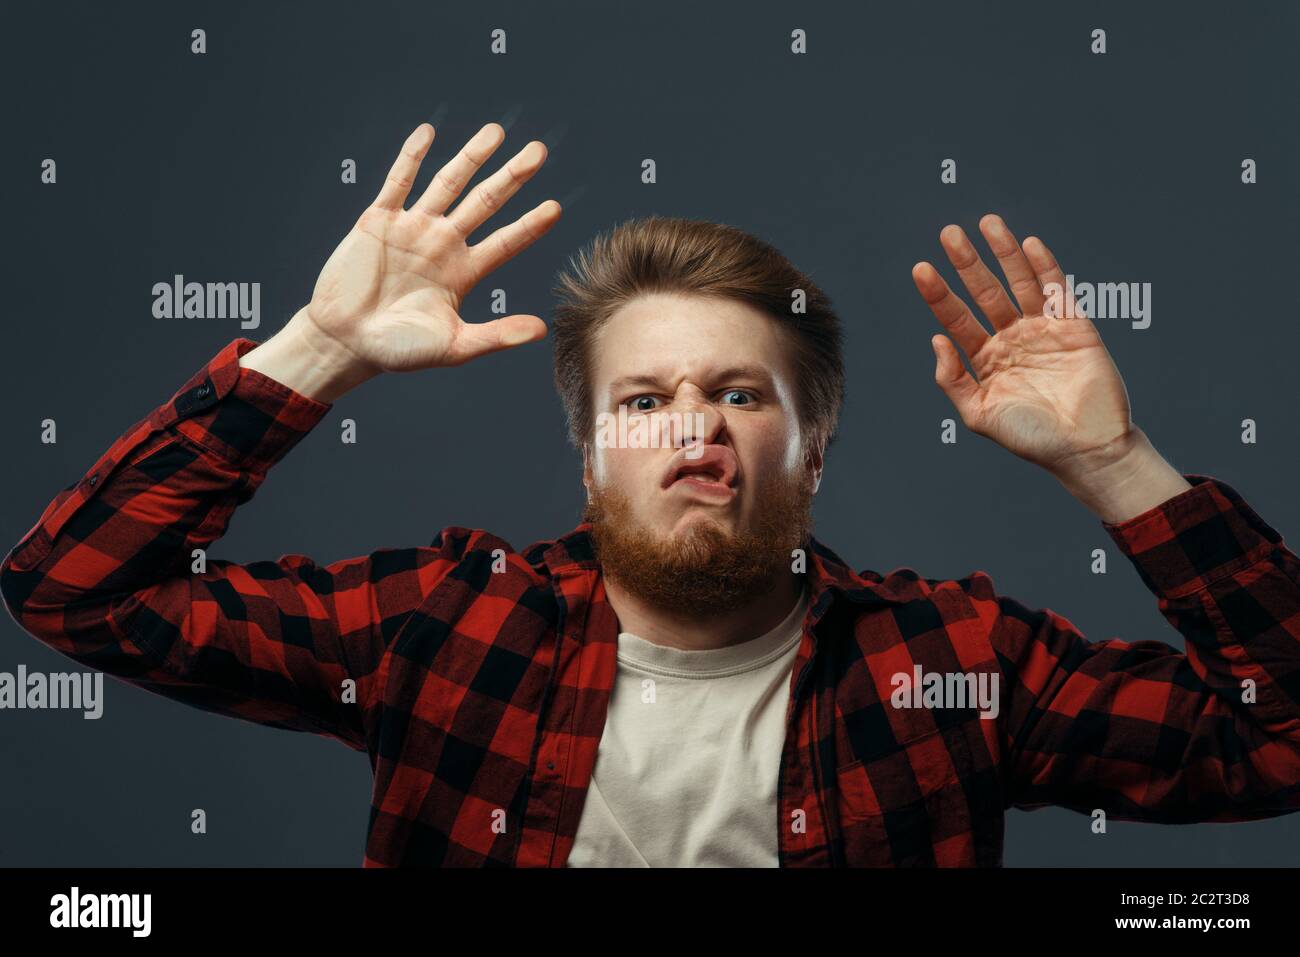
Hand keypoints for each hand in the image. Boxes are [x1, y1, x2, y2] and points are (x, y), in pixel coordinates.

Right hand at [303, 122, 560, 373]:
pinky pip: (398, 183)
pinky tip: (428, 132)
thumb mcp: (455, 346)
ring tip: (495, 133)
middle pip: (485, 202)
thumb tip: (542, 330)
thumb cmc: (400, 351)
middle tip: (538, 152)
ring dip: (471, 158)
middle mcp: (443, 244)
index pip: (506, 241)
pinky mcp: (378, 221)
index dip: (530, 224)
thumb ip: (497, 335)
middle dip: (511, 177)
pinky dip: (412, 157)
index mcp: (464, 272)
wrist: (347, 342)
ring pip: (448, 184)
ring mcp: (412, 229)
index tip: (555, 207)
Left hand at [911, 214, 1133, 477]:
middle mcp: (1011, 339)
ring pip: (1019, 283)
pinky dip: (1044, 268)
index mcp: (985, 359)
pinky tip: (1028, 245)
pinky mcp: (1074, 327)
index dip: (939, 294)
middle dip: (967, 263)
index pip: (956, 319)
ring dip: (1003, 253)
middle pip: (984, 292)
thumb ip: (953, 380)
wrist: (1084, 450)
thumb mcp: (979, 414)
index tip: (920, 269)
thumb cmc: (1031, 438)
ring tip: (987, 223)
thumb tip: (936, 340)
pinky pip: (1056, 291)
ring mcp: (1042, 330)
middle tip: (949, 234)